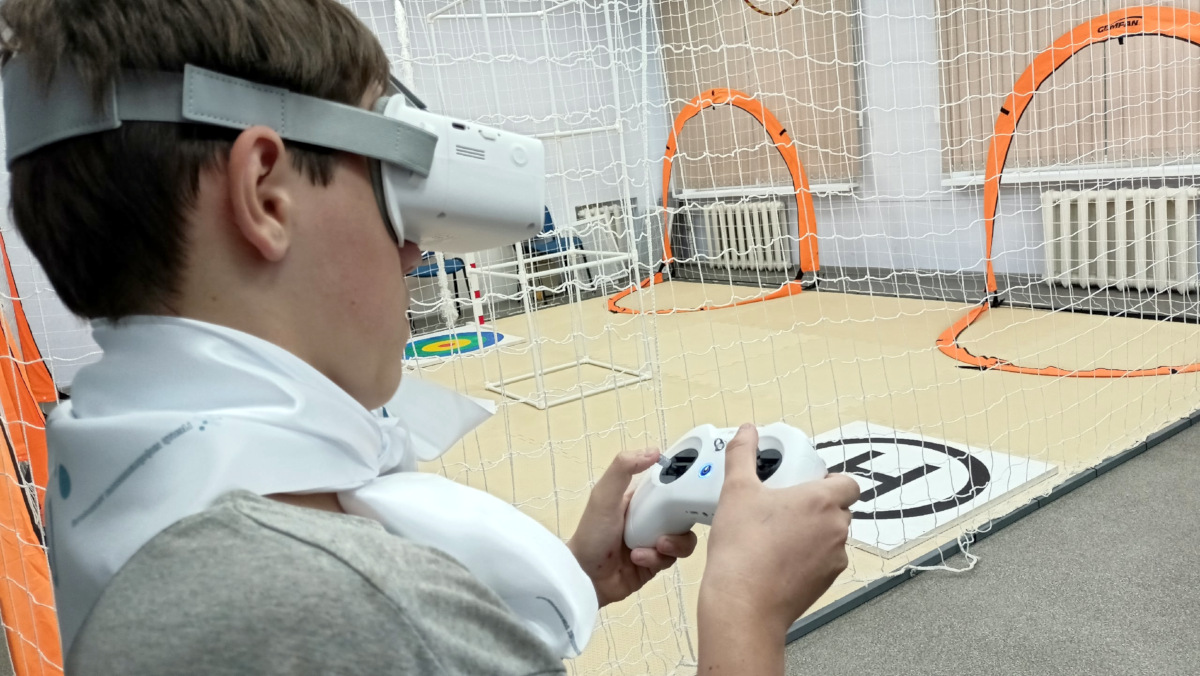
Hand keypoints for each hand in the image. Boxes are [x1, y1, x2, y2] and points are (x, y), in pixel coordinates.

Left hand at [568, 449, 698, 606]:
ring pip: (682, 539)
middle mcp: (650, 518)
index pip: (669, 486)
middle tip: (666, 530)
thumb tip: (654, 451)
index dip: (682, 487)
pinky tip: (639, 560)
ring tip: (654, 547)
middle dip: (679, 523)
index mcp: (640, 498)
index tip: (691, 490)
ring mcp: (654, 541)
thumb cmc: (592, 533)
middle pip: (683, 514)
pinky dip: (657, 559)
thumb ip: (623, 468)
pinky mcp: (656, 563)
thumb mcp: (603, 495)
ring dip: (671, 544)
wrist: (585, 577)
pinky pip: (671, 559)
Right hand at [701, 424, 858, 632]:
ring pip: (830, 536)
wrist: (743, 604)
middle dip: (815, 506)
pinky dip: (806, 558)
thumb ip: (742, 455)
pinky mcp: (825, 583)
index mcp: (821, 500)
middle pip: (838, 508)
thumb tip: (746, 433)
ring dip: (811, 533)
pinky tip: (776, 559)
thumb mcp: (736, 491)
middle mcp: (835, 528)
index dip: (830, 480)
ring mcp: (834, 559)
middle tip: (783, 506)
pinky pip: (822, 562)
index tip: (804, 482)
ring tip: (776, 535)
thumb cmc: (743, 550)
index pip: (848, 482)